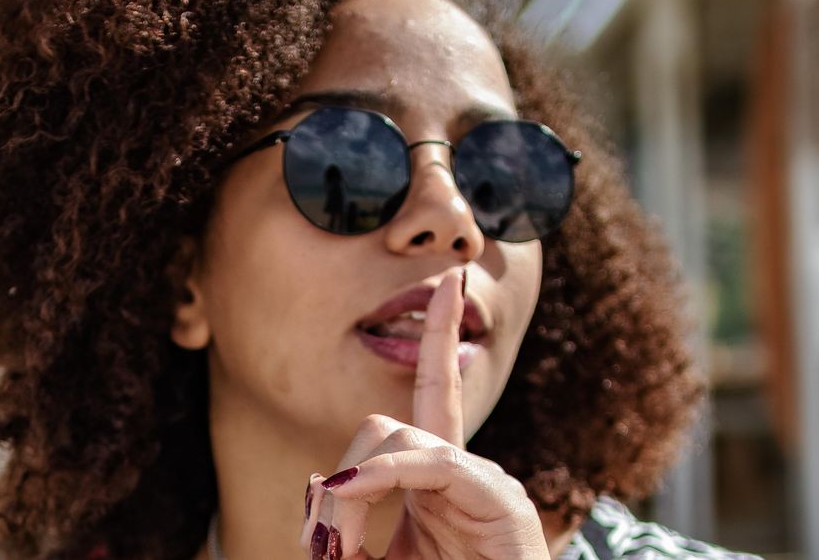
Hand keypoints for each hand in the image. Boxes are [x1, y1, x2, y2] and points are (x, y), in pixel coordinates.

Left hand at [300, 269, 549, 559]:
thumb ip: (341, 532)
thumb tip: (320, 484)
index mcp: (431, 480)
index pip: (432, 392)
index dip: (443, 336)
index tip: (452, 286)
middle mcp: (458, 470)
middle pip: (381, 424)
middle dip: (340, 479)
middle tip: (323, 549)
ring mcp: (482, 480)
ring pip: (395, 436)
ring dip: (350, 492)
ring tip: (340, 553)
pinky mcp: (499, 498)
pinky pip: (433, 462)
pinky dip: (383, 476)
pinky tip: (353, 494)